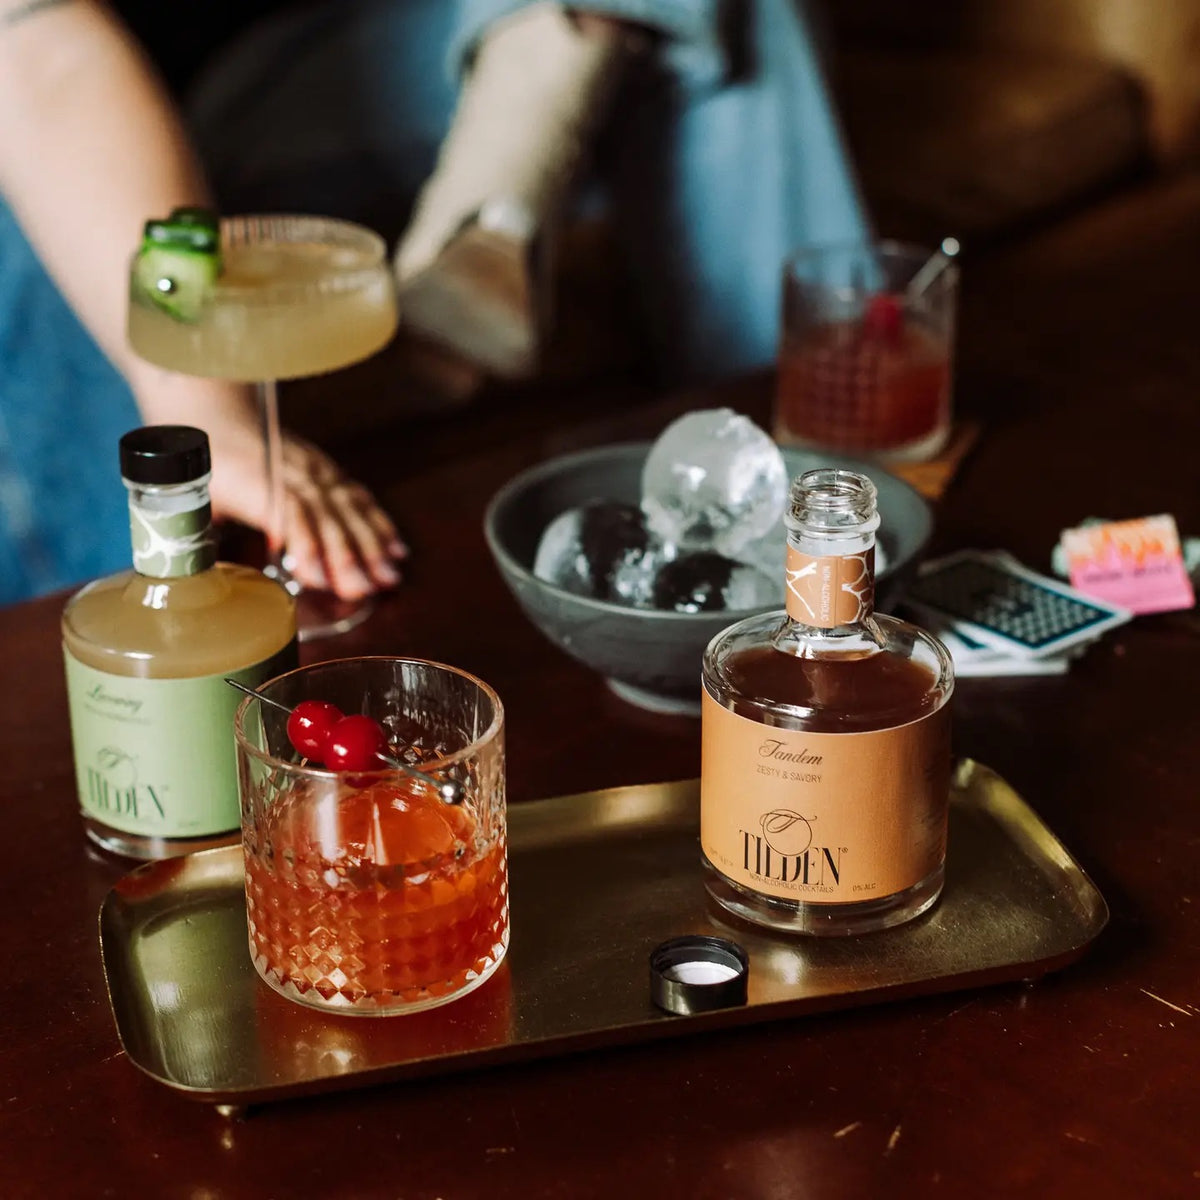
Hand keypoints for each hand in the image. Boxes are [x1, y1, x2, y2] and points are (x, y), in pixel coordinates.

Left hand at [206, 423, 405, 601]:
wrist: (218, 418)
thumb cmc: (208, 467)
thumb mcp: (196, 503)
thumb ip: (204, 540)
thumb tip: (206, 580)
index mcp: (257, 484)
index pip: (288, 513)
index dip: (305, 544)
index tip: (318, 577)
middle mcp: (293, 475)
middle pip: (327, 516)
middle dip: (349, 555)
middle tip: (367, 588)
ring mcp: (315, 472)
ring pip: (349, 508)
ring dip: (373, 544)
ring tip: (391, 577)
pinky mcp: (328, 473)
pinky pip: (358, 499)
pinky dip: (379, 524)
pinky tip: (396, 549)